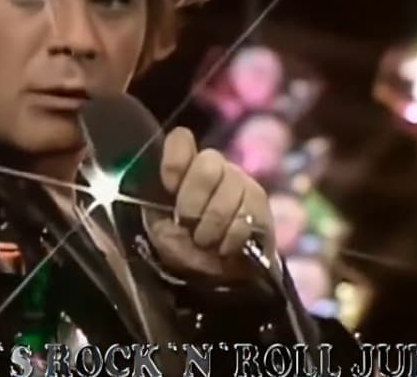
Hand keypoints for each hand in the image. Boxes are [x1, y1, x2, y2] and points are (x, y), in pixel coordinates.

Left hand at [142, 127, 273, 279]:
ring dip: (212, 225)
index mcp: (183, 168)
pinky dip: (231, 237)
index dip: (175, 161)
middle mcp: (214, 167)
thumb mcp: (160, 230)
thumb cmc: (182, 247)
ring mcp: (240, 182)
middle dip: (194, 200)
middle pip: (208, 164)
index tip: (169, 188)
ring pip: (230, 190)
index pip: (181, 140)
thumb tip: (164, 199)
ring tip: (205, 242)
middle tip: (187, 224)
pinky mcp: (260, 204)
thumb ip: (156, 208)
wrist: (217, 277)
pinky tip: (224, 248)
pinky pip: (247, 214)